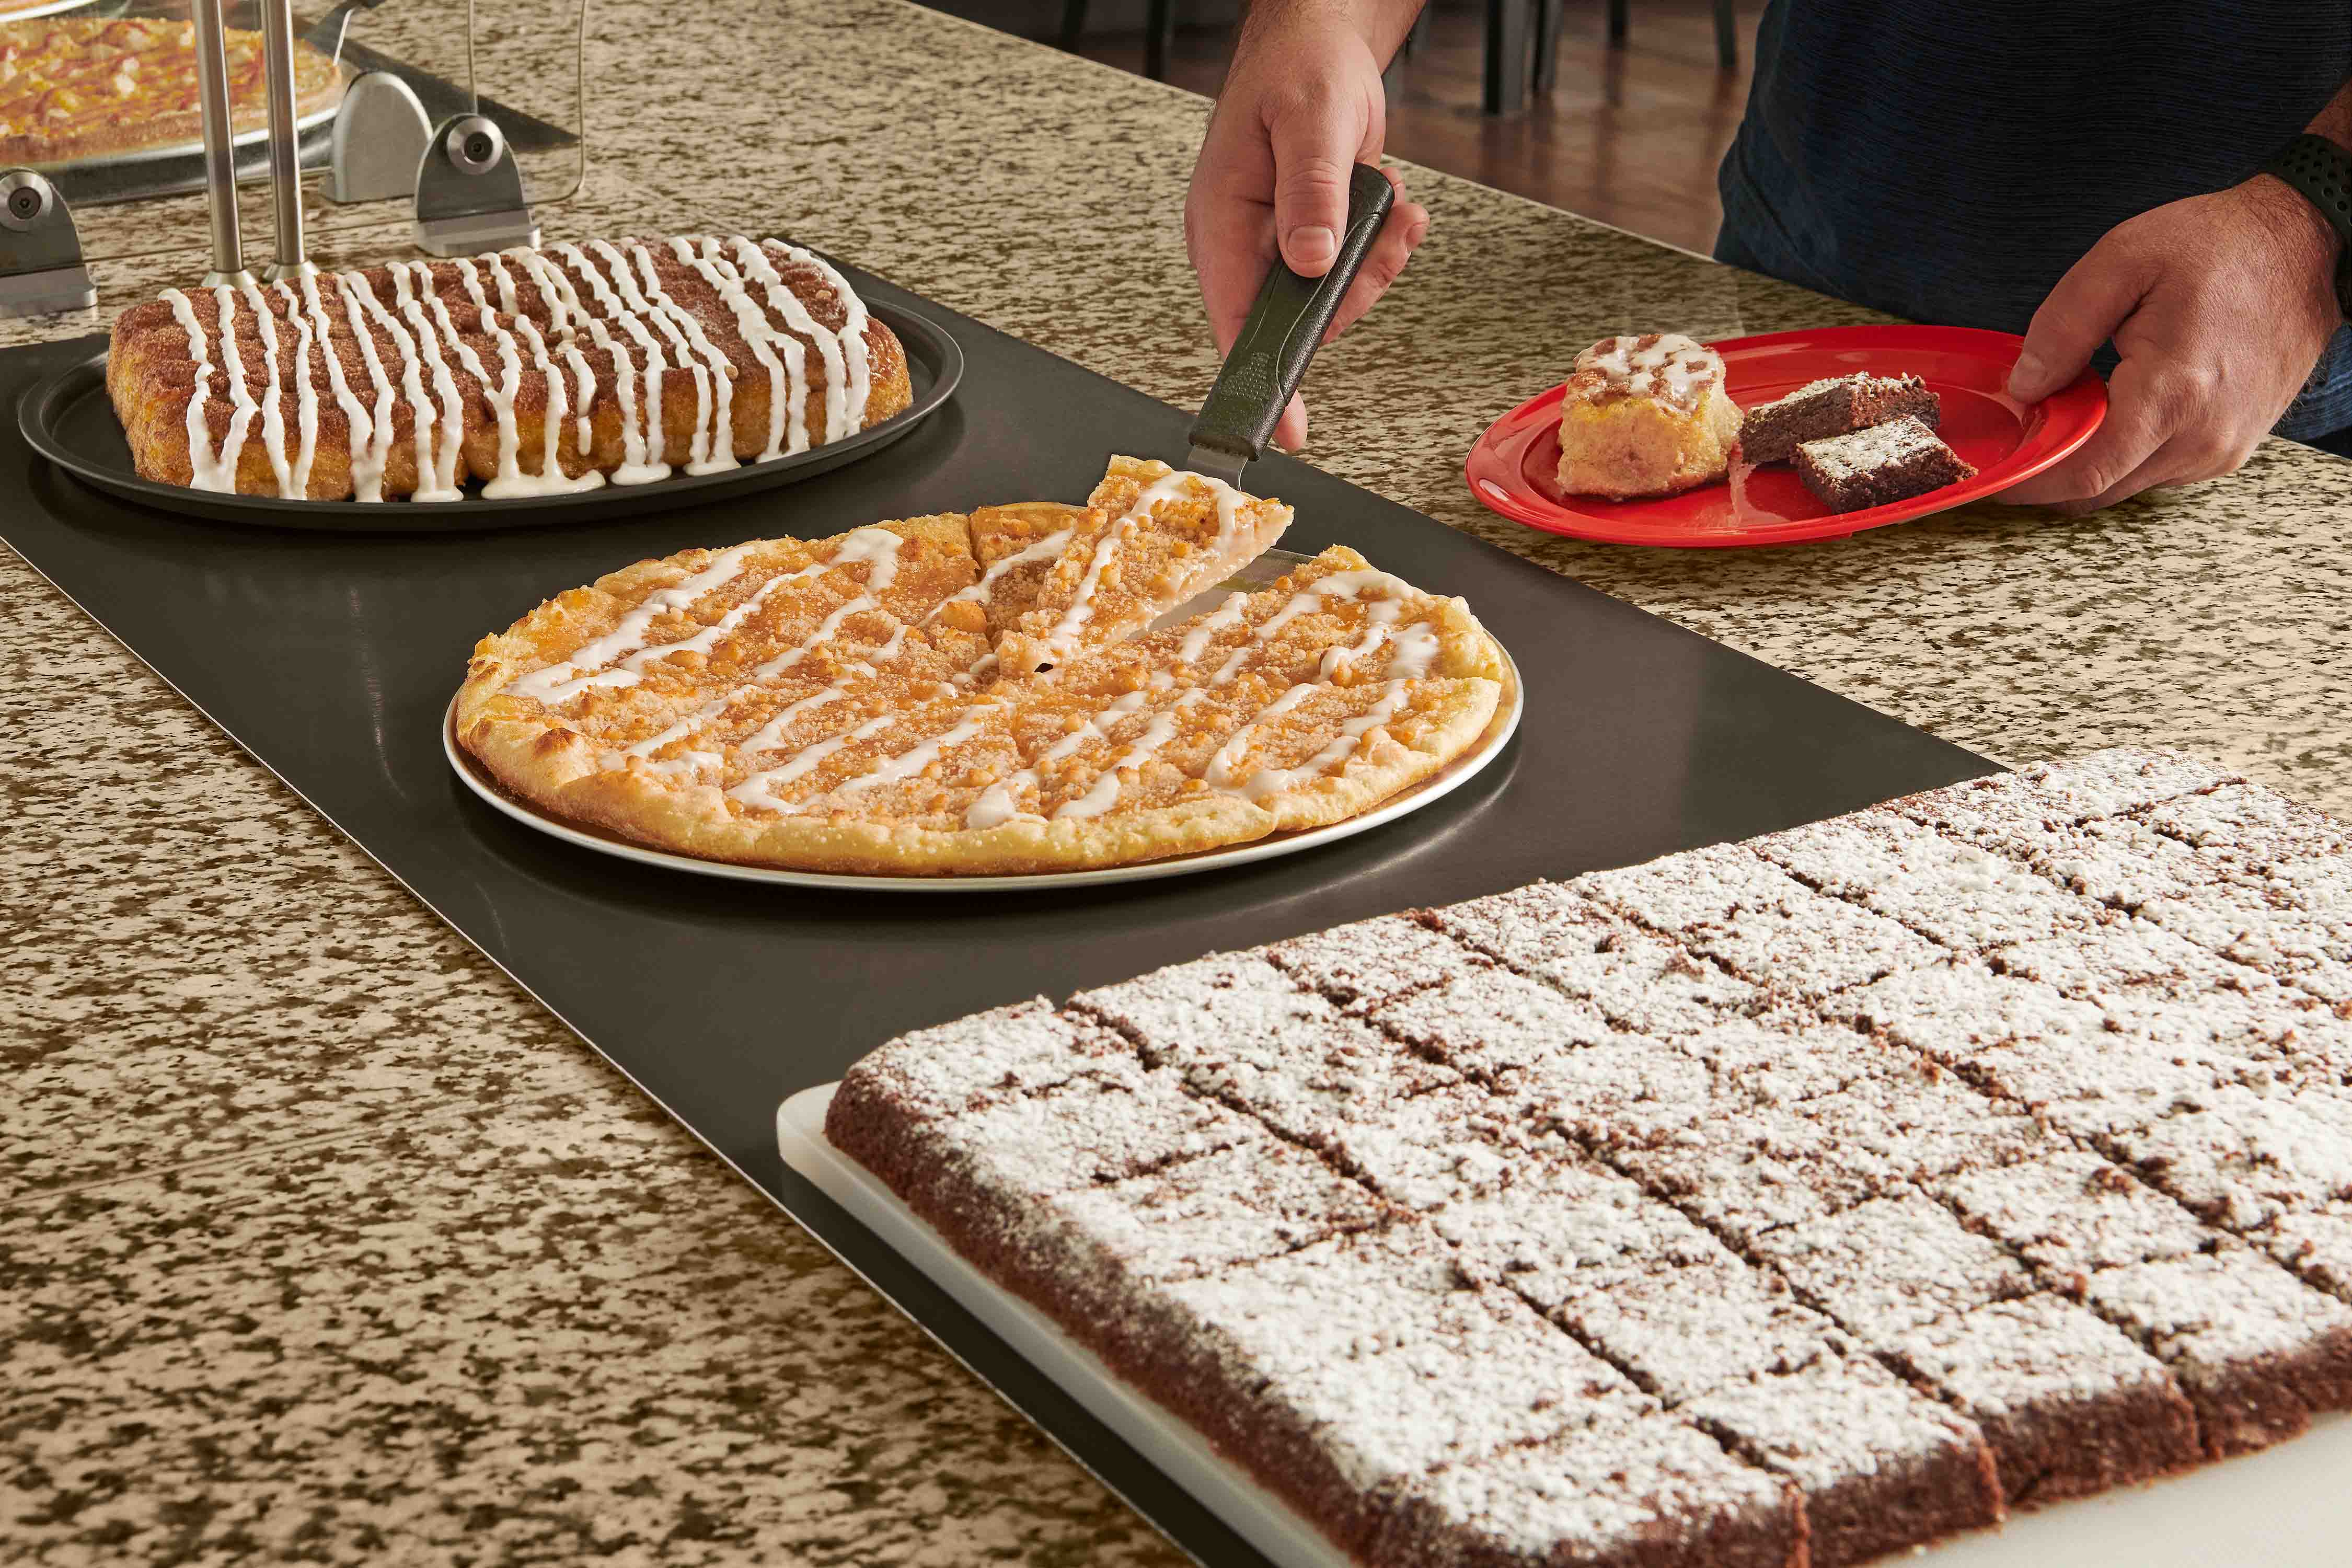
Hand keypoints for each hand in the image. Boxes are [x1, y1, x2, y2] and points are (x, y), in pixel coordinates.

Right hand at [1183, 6, 1429, 450]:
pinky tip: (1392, 202)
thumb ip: (1310, 193)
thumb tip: (1309, 261)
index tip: (1287, 430)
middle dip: (1354, 284)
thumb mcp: (1310, 124)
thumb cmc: (1298, 71)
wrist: (1319, 44)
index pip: (1234, 321)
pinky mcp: (1314, 242)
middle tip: (1380, 232)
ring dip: (1377, 257)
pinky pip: (1355, 273)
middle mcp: (1246, 246)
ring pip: (1338, 299)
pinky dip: (1384, 243)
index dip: (1260, 379)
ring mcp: (1281, 248)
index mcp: (1221, 223)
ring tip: (1389, 202)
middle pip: (1301, 319)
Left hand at [1999, 178, 2342, 514]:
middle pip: (2099, 490)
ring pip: (2127, 485)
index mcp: (2172, 393)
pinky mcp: (2232, 447)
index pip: (2082, 473)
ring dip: (2088, 460)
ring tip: (2068, 410)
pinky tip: (2114, 409)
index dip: (2028, 482)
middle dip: (2049, 473)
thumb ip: (2062, 327)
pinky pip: (2158, 470)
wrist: (2302, 244)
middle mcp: (2202, 436)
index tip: (1991, 472)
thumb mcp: (2123, 260)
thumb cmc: (2218, 245)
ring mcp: (2222, 448)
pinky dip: (2125, 452)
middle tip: (2016, 437)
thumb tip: (2024, 387)